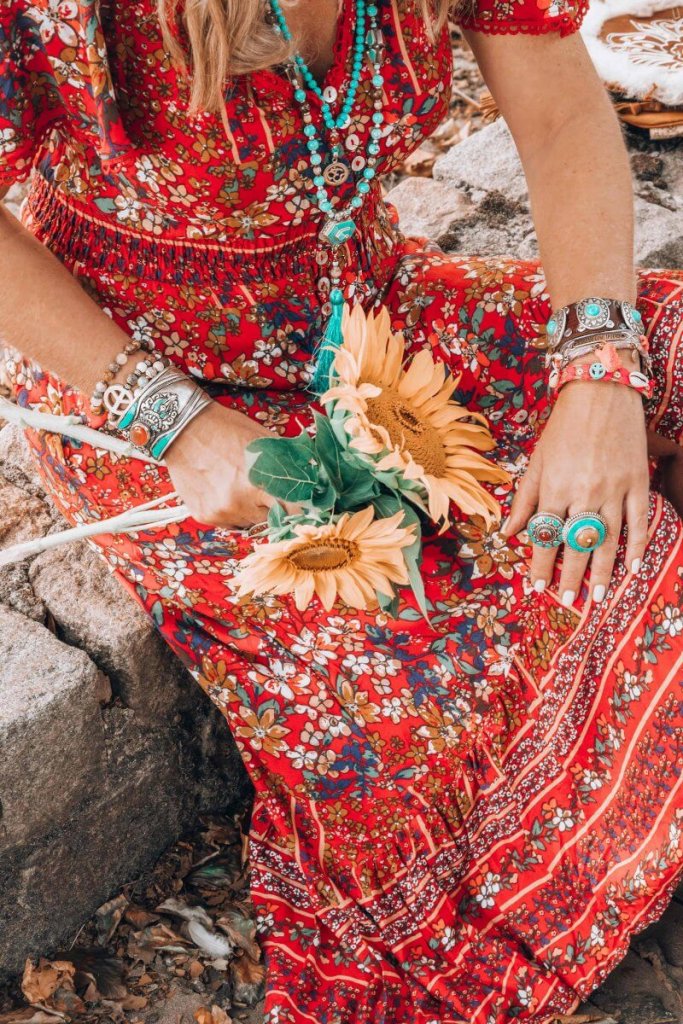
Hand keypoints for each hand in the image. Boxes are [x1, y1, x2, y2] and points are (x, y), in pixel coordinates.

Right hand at [163, 400, 297, 528]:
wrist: (183, 428)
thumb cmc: (229, 430)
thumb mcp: (266, 441)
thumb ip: (289, 465)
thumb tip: (314, 482)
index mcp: (260, 482)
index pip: (294, 511)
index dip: (301, 509)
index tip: (304, 504)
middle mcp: (240, 503)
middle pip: (273, 521)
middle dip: (275, 508)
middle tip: (269, 490)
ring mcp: (221, 512)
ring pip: (250, 524)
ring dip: (253, 511)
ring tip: (243, 486)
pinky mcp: (205, 516)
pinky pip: (230, 523)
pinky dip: (233, 512)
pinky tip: (226, 490)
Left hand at [502, 376, 648, 605]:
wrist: (601, 392)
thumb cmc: (562, 428)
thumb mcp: (536, 462)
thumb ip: (524, 500)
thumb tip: (508, 534)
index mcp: (554, 488)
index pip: (545, 537)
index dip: (541, 565)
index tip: (537, 587)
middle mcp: (583, 492)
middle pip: (577, 544)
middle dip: (572, 576)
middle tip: (569, 600)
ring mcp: (613, 489)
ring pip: (609, 540)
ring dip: (603, 571)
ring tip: (598, 596)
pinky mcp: (636, 482)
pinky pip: (639, 521)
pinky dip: (637, 546)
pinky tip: (633, 567)